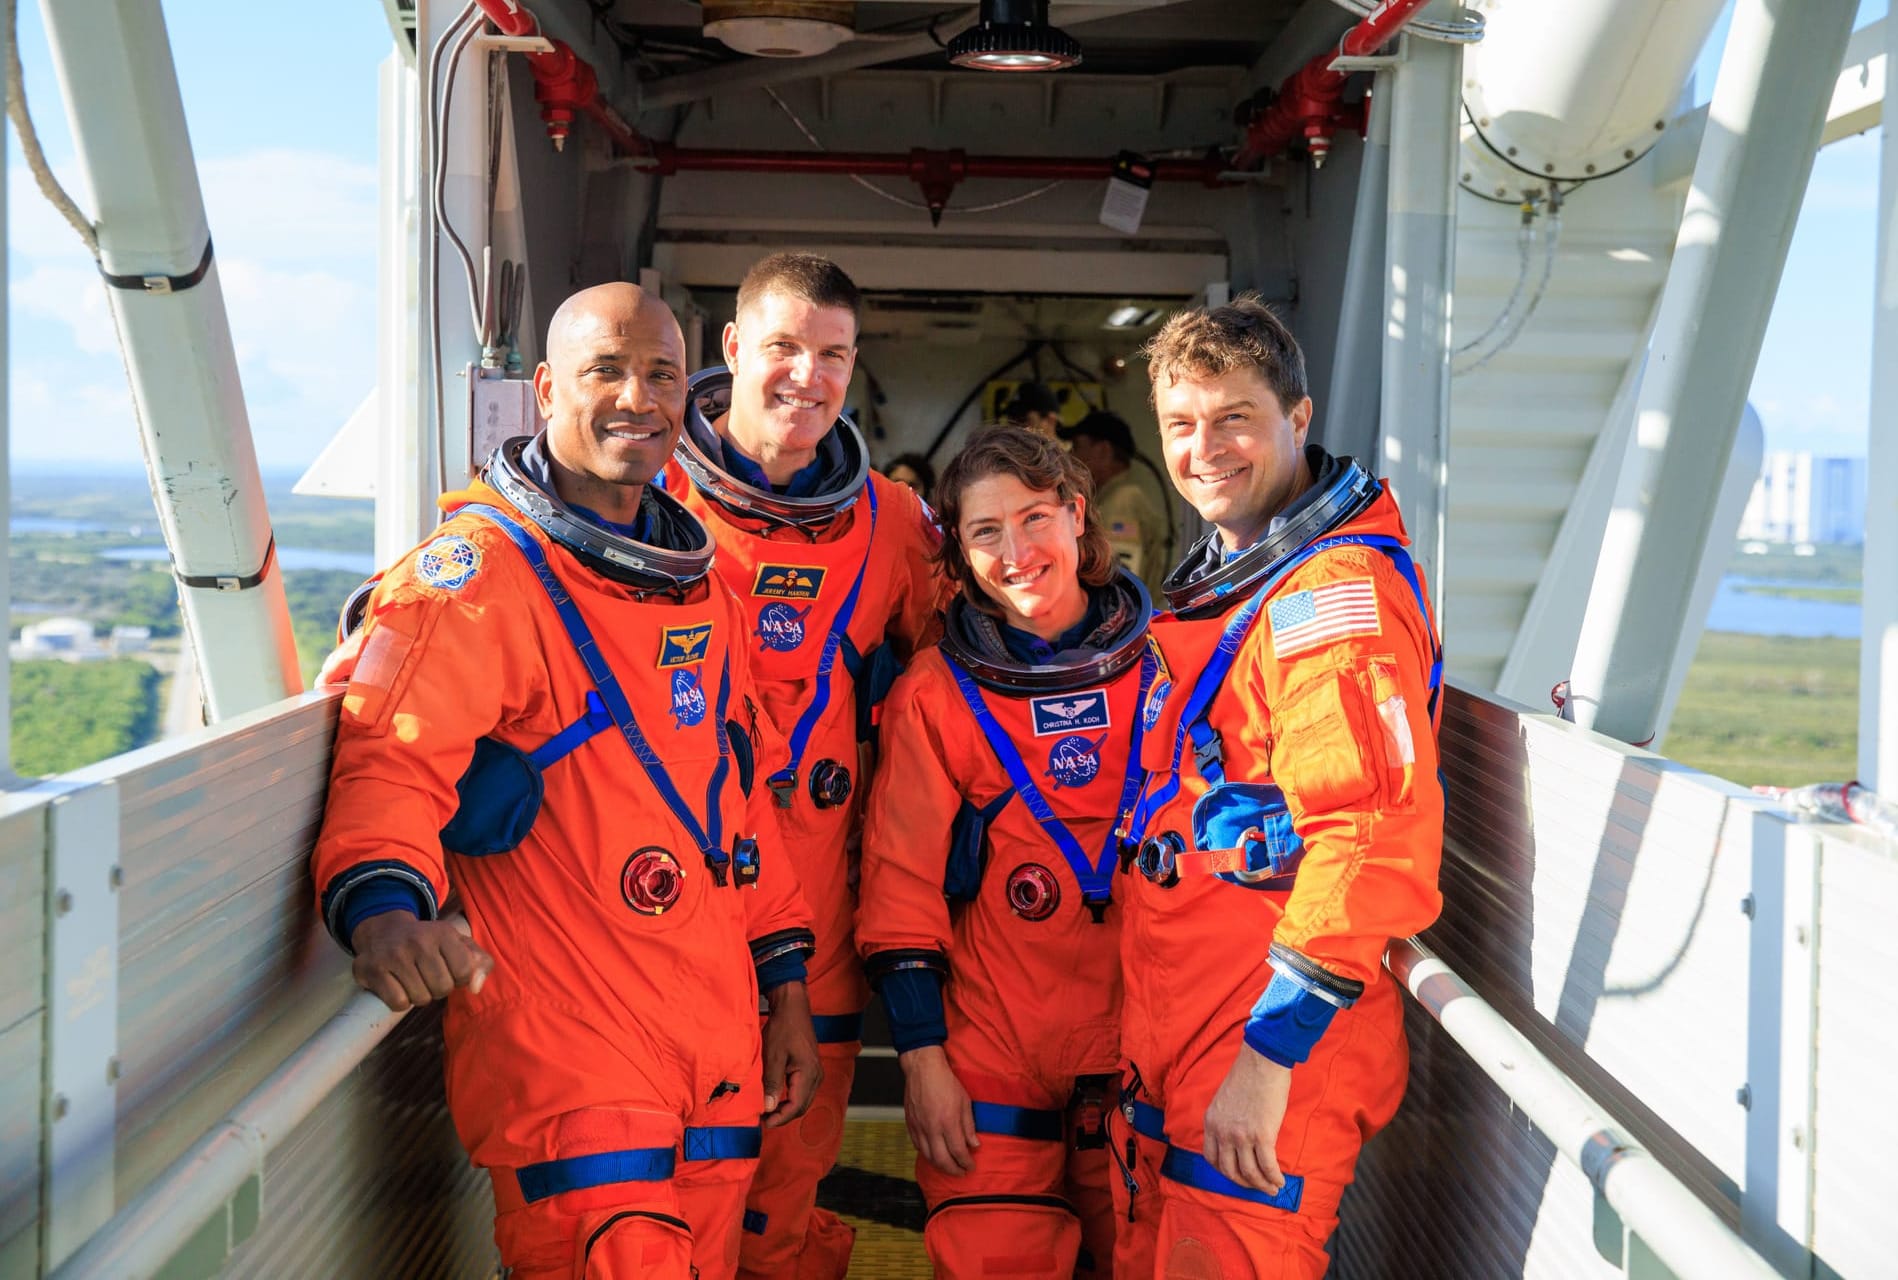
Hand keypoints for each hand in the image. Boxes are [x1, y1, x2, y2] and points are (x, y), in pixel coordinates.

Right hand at [350, 912, 493, 1011]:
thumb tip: (475, 988)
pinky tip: (396, 986)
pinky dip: (399, 1002)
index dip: (459, 978)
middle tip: (427, 976)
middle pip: (442, 988)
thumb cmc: (427, 943)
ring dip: (418, 996)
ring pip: (421, 998)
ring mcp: (394, 955)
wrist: (383, 930)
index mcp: (443, 933)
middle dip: (438, 989)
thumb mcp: (458, 943)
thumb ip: (480, 963)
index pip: (465, 972)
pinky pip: (398, 1003)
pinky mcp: (372, 969)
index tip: (449, 970)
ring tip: (412, 980)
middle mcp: (418, 941)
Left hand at [760, 981, 821, 1127]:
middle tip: (763, 1120)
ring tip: (767, 1111)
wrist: (793, 1008)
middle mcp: (816, 1075)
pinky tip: (776, 1097)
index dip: (780, 1118)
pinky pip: (802, 1091)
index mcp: (809, 1074)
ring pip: (802, 1100)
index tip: (764, 1122)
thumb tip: (768, 1107)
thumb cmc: (783, 1028)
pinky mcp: (811, 1068)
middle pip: (801, 1106)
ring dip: (786, 1108)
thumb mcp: (773, 1056)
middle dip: (783, 1116)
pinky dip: (790, 1098)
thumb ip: (772, 1083)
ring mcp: (815, 1072)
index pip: (796, 1106)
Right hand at [900, 1045, 979, 1174]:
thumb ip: (969, 1126)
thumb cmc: (944, 1081)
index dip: (966, 1162)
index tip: (970, 1165)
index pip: (958, 1151)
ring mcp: (919, 1127)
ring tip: (949, 1166)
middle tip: (961, 1172)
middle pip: (942, 1160)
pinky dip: (926, 1154)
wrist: (923, 1069)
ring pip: (928, 1156)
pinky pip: (917, 1146)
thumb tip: (974, 1144)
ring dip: (940, 1165)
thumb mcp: (964, 1102)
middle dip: (953, 1170)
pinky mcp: (910, 1124)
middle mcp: (932, 1128)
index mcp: (948, 1122)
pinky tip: (933, 1154)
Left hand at [1202, 1045, 1293, 1193]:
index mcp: (1211, 1122)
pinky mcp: (1262, 1136)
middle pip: (1229, 1170)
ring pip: (1249, 1172)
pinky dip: (1273, 1177)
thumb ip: (1226, 1120)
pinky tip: (1280, 1180)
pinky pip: (1267, 1166)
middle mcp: (1222, 1132)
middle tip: (1256, 1186)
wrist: (1262, 1062)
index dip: (1224, 1171)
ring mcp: (1241, 1136)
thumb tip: (1238, 1140)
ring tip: (1272, 1188)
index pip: (1211, 1158)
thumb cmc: (1248, 1076)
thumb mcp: (1224, 1100)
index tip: (1237, 1174)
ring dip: (1261, 1185)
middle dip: (1244, 1182)